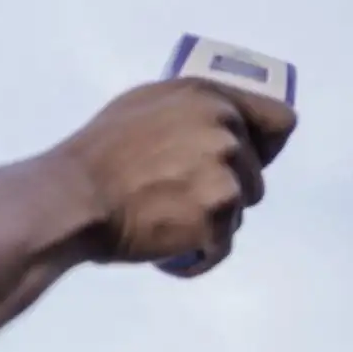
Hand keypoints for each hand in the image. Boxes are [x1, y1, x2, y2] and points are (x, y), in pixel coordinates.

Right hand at [54, 78, 296, 272]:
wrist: (73, 199)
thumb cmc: (99, 153)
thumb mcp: (145, 104)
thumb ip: (191, 109)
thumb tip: (223, 122)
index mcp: (210, 98)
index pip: (279, 121)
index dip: (263, 146)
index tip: (239, 162)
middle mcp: (226, 131)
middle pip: (255, 175)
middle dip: (224, 190)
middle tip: (176, 196)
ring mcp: (225, 175)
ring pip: (239, 211)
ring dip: (212, 222)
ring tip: (167, 220)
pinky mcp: (218, 218)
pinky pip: (222, 245)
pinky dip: (199, 253)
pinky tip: (167, 246)